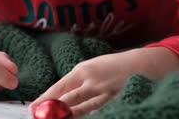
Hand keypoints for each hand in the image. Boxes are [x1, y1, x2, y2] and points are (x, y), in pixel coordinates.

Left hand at [29, 47, 178, 116]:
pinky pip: (98, 112)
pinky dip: (87, 116)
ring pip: (81, 110)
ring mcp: (104, 94)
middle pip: (67, 100)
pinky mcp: (115, 102)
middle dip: (52, 110)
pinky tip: (76, 118)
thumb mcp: (94, 68)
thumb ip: (78, 82)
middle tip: (38, 117)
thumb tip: (59, 97)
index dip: (45, 98)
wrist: (145, 65)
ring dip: (67, 116)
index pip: (59, 87)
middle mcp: (92, 81)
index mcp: (84, 70)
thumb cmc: (116, 66)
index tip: (33, 108)